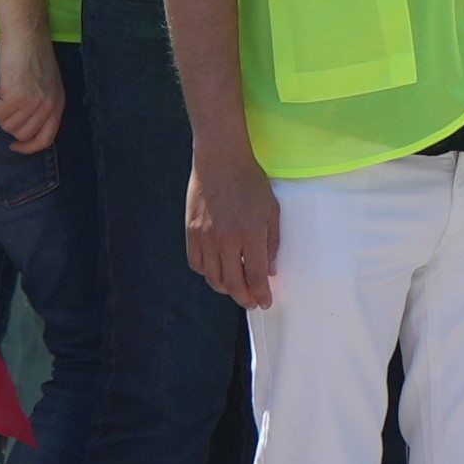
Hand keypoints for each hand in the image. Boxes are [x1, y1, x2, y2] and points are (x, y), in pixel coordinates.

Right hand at [0, 36, 63, 153]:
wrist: (26, 33)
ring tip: (2, 90)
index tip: (14, 146)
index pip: (46, 139)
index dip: (28, 148)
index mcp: (58, 104)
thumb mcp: (46, 84)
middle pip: (21, 134)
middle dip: (8, 122)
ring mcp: (33, 103)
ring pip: (6, 125)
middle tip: (4, 103)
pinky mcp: (16, 96)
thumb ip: (41, 104)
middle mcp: (48, 107)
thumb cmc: (33, 53)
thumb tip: (25, 125)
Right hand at [188, 140, 282, 308]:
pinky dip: (207, 273)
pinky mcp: (192, 232)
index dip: (261, 294)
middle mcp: (227, 240)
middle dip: (244, 298)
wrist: (221, 161)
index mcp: (251, 234)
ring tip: (235, 288)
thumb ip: (272, 242)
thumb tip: (269, 270)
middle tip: (251, 302)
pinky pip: (197, 263)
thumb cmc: (250, 182)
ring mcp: (206, 237)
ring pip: (213, 277)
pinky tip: (216, 270)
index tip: (264, 302)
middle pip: (233, 284)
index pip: (255, 276)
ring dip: (226, 288)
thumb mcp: (271, 209)